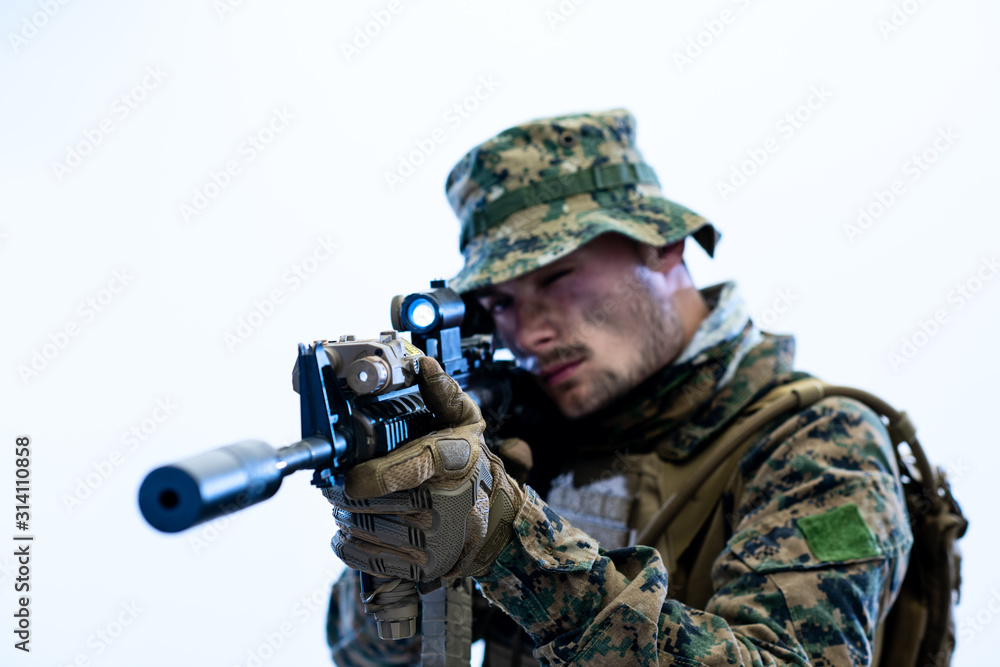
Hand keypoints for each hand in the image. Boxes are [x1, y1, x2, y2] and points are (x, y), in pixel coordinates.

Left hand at [323, 356, 524, 581]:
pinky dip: (348, 543)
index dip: (367, 477)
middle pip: (369, 503)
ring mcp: (432, 542)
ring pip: (362, 528)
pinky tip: (351, 529)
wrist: (496, 521)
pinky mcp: (420, 568)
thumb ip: (442, 394)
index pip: (398, 474)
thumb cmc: (473, 467)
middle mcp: (442, 506)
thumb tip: (423, 365)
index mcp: (450, 465)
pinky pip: (365, 557)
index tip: (351, 476)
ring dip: (343, 516)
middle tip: (339, 484)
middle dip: (342, 493)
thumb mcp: (466, 424)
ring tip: (346, 505)